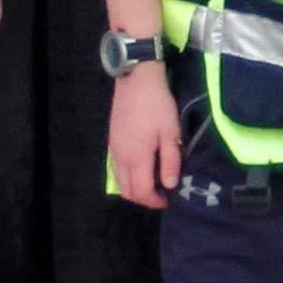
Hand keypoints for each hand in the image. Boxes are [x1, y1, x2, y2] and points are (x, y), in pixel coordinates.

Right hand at [106, 61, 182, 207]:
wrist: (137, 80)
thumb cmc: (158, 106)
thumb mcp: (171, 132)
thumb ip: (170, 161)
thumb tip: (169, 185)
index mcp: (136, 158)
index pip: (142, 191)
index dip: (155, 202)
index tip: (168, 200)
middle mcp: (121, 158)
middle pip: (127, 191)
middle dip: (144, 198)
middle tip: (161, 195)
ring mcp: (113, 150)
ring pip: (119, 181)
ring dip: (134, 188)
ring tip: (152, 183)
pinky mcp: (111, 141)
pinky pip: (116, 169)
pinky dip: (127, 177)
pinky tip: (141, 168)